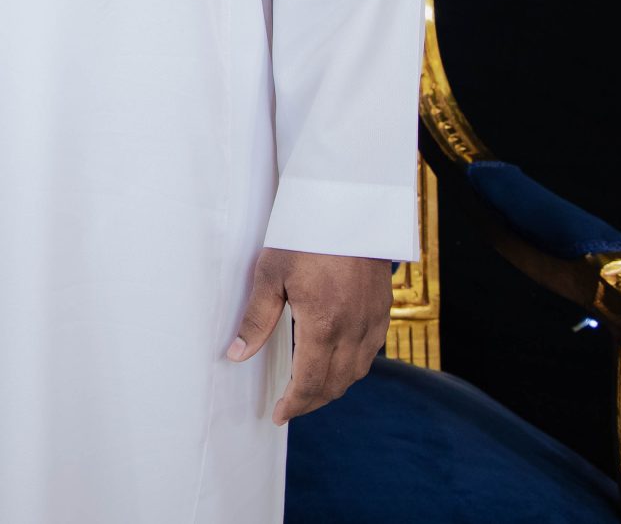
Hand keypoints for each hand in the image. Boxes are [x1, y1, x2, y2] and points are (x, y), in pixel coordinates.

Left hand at [226, 245, 393, 422]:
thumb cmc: (304, 235)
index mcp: (324, 325)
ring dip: (333, 387)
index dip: (294, 404)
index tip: (279, 414)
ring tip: (309, 388)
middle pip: (335, 384)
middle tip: (289, 406)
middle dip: (311, 401)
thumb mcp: (270, 274)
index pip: (310, 383)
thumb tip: (237, 354)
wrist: (348, 205)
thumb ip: (257, 319)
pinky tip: (337, 360)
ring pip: (356, 372)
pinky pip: (371, 352)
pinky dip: (353, 366)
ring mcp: (372, 320)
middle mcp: (354, 329)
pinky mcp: (382, 309)